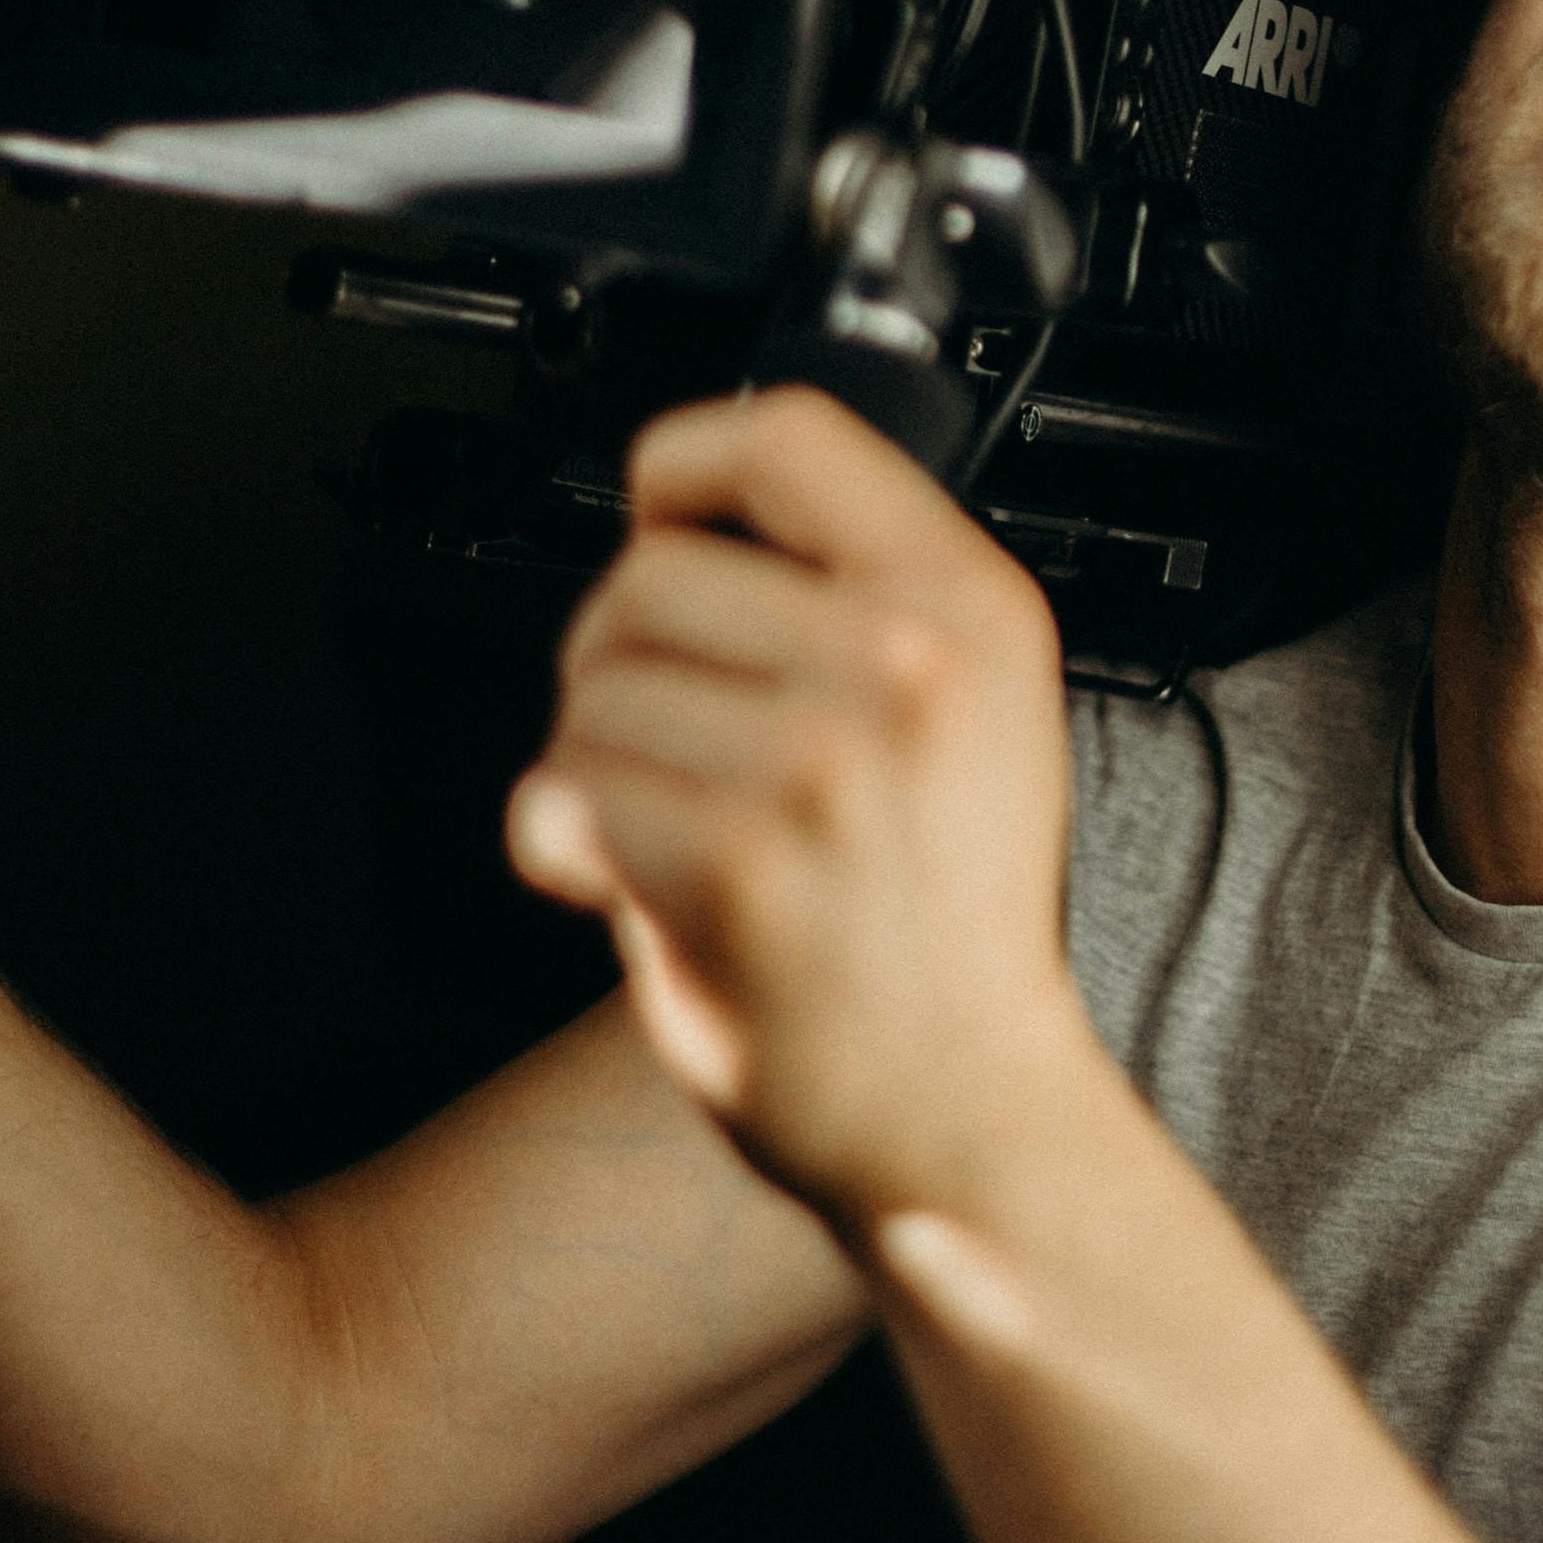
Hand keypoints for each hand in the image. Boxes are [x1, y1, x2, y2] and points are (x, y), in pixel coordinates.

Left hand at [509, 386, 1096, 1229]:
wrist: (967, 1108)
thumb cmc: (949, 918)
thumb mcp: (978, 703)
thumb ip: (861, 593)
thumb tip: (680, 516)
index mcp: (971, 602)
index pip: (786, 434)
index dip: (690, 466)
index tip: (665, 517)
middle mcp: (905, 663)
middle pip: (651, 569)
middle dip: (622, 649)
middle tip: (672, 734)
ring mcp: (820, 761)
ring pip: (593, 683)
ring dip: (593, 755)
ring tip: (672, 820)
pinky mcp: (734, 863)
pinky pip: (564, 791)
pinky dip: (566, 839)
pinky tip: (633, 876)